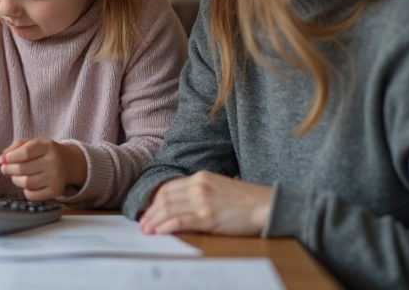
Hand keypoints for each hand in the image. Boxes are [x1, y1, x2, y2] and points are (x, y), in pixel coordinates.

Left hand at [0, 139, 85, 200]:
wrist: (69, 163)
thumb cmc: (45, 152)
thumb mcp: (33, 143)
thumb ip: (15, 148)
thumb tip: (0, 159)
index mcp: (48, 146)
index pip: (25, 152)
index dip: (10, 157)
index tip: (3, 160)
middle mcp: (54, 162)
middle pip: (23, 169)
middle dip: (9, 169)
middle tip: (5, 169)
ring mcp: (56, 178)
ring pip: (26, 183)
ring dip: (15, 180)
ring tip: (14, 176)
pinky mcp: (56, 191)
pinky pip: (33, 195)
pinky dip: (25, 191)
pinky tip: (26, 185)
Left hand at [139, 171, 271, 235]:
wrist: (266, 205)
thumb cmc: (245, 199)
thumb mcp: (219, 187)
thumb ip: (200, 192)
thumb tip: (180, 204)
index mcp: (200, 177)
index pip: (168, 187)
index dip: (154, 200)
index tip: (147, 211)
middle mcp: (199, 186)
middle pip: (165, 198)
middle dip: (150, 211)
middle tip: (142, 223)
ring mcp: (203, 201)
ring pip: (169, 209)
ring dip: (154, 220)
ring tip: (147, 230)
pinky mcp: (208, 217)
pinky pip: (180, 221)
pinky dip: (166, 226)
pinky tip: (160, 232)